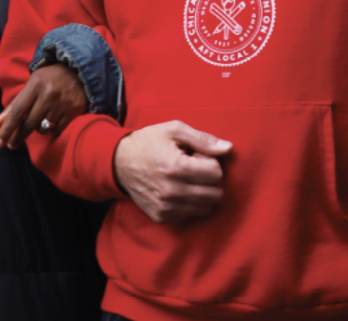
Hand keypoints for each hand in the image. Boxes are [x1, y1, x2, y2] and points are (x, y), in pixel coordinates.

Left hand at [0, 64, 86, 149]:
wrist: (78, 71)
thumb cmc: (49, 79)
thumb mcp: (31, 85)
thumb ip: (14, 105)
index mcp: (35, 85)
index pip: (18, 111)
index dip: (7, 129)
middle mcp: (49, 94)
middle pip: (29, 123)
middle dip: (18, 137)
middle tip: (11, 145)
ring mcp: (62, 103)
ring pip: (43, 128)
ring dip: (38, 129)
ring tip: (40, 120)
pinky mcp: (74, 110)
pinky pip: (57, 130)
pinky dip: (51, 130)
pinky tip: (52, 122)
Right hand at [113, 120, 230, 224]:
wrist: (119, 162)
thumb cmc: (149, 142)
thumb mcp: (174, 130)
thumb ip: (203, 140)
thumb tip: (228, 148)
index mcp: (177, 167)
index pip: (216, 173)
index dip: (210, 162)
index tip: (197, 157)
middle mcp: (172, 191)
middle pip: (215, 193)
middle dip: (208, 179)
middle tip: (192, 168)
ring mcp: (166, 207)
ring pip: (206, 206)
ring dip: (201, 192)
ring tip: (185, 179)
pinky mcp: (162, 216)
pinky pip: (191, 214)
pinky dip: (190, 203)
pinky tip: (177, 189)